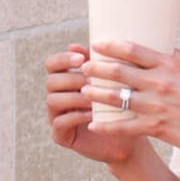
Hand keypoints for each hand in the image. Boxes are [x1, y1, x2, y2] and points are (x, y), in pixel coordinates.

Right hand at [45, 42, 142, 167]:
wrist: (128, 138)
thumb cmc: (121, 106)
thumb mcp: (115, 82)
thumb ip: (102, 64)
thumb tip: (88, 42)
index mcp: (65, 80)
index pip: (52, 63)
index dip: (63, 58)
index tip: (82, 57)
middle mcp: (57, 96)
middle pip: (51, 81)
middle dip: (71, 78)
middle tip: (90, 80)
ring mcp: (56, 116)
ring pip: (52, 100)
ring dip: (73, 97)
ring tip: (93, 97)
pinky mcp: (60, 135)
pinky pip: (59, 122)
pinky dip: (75, 116)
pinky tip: (91, 113)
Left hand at [81, 39, 179, 160]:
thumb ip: (174, 58)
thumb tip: (159, 45)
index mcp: (169, 65)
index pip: (133, 50)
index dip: (111, 46)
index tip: (96, 44)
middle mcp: (160, 83)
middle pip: (119, 72)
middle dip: (96, 68)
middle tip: (83, 67)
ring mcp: (156, 106)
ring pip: (116, 97)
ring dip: (95, 93)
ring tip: (83, 91)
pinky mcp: (156, 127)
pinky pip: (124, 126)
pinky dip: (106, 125)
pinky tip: (93, 124)